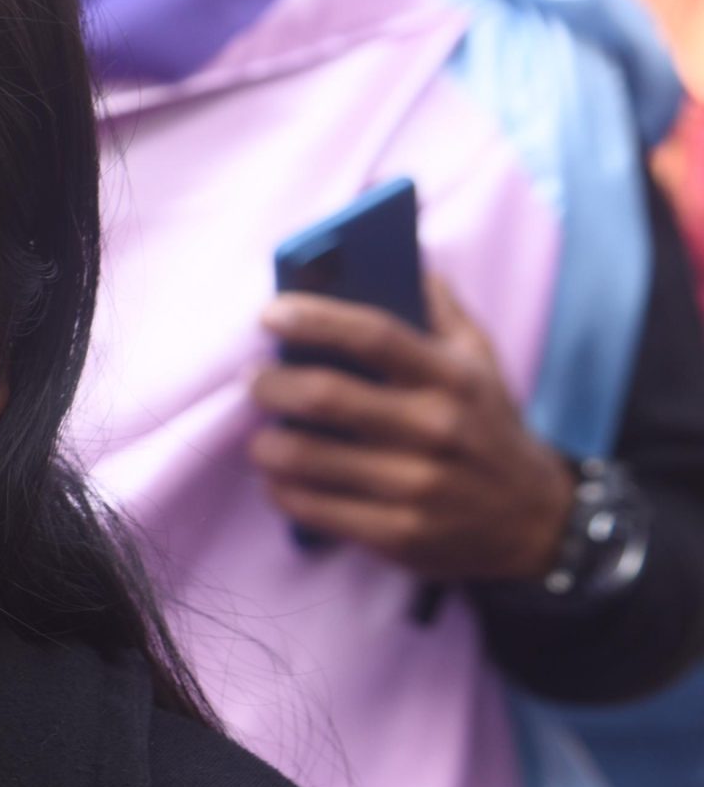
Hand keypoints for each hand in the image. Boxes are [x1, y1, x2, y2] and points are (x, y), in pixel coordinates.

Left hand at [249, 275, 573, 581]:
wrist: (534, 521)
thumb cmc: (487, 426)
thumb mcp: (481, 361)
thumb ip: (440, 307)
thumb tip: (403, 252)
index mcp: (453, 377)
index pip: (373, 335)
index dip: (314, 319)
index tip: (270, 313)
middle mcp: (436, 429)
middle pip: (325, 396)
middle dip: (270, 384)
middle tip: (252, 378)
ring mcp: (416, 486)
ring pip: (307, 458)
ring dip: (266, 444)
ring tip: (261, 435)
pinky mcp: (397, 533)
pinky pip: (312, 507)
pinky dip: (280, 489)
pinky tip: (277, 477)